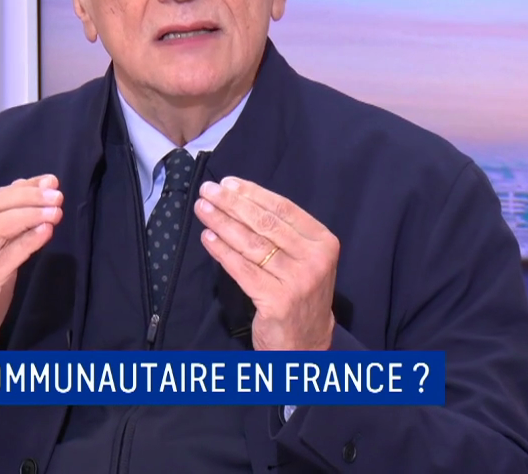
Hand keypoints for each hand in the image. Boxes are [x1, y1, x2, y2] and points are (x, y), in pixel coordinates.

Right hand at [0, 175, 62, 350]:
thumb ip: (8, 228)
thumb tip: (30, 195)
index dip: (23, 187)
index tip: (50, 182)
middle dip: (28, 197)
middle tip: (57, 195)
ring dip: (29, 215)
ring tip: (55, 212)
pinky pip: (3, 259)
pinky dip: (25, 243)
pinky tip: (45, 233)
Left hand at [195, 178, 338, 351]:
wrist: (306, 344)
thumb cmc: (299, 295)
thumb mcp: (304, 259)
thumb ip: (283, 233)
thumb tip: (240, 199)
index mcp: (324, 242)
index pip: (284, 209)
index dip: (253, 194)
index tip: (228, 183)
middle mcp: (314, 260)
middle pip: (266, 224)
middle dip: (232, 204)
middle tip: (208, 190)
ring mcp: (297, 281)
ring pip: (252, 244)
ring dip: (222, 223)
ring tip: (203, 209)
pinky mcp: (277, 301)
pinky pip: (242, 269)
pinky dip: (222, 251)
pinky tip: (208, 237)